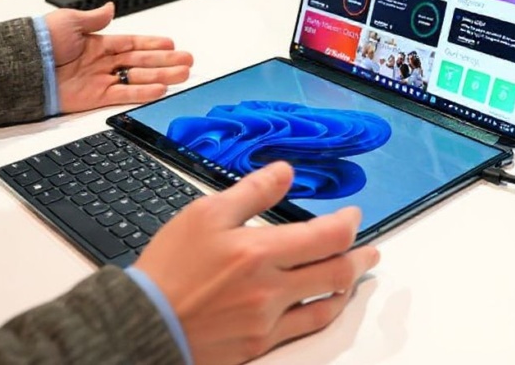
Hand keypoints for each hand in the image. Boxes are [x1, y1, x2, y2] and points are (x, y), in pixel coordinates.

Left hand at [45, 3, 193, 113]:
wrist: (23, 67)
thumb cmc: (40, 42)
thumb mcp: (70, 21)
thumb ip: (94, 18)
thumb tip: (111, 8)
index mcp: (97, 42)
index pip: (132, 43)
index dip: (152, 44)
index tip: (171, 44)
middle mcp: (101, 62)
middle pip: (141, 61)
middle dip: (166, 61)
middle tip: (187, 61)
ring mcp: (100, 80)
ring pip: (139, 78)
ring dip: (162, 76)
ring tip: (182, 75)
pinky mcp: (95, 98)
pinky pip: (124, 95)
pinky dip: (143, 92)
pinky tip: (160, 89)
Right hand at [137, 162, 379, 364]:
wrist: (144, 323)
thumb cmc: (169, 270)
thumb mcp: (205, 215)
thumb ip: (252, 191)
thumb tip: (284, 172)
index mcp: (259, 251)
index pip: (327, 237)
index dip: (348, 225)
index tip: (352, 217)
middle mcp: (271, 288)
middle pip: (336, 271)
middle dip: (360, 257)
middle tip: (370, 250)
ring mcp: (268, 319)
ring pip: (327, 303)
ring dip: (348, 284)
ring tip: (355, 273)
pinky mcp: (260, 343)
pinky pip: (306, 329)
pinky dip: (324, 312)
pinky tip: (326, 304)